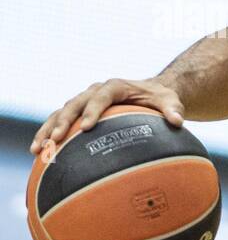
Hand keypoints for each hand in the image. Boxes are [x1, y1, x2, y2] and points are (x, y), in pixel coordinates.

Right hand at [29, 78, 184, 154]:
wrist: (151, 93)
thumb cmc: (161, 99)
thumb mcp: (170, 101)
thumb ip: (173, 110)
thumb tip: (178, 121)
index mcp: (115, 86)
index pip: (101, 97)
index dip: (93, 111)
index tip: (88, 127)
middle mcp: (95, 91)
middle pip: (75, 104)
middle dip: (63, 121)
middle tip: (56, 139)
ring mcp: (85, 100)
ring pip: (61, 113)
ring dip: (49, 129)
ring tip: (37, 149)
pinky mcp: (80, 111)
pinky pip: (60, 121)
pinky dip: (49, 134)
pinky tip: (38, 152)